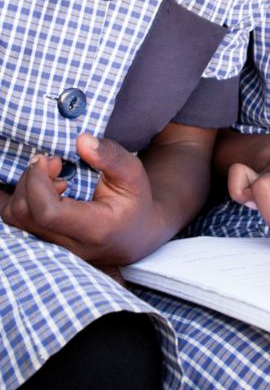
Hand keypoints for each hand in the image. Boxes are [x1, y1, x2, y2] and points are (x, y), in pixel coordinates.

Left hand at [0, 134, 155, 264]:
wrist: (134, 236)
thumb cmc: (134, 201)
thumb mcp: (133, 173)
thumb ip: (111, 156)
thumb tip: (81, 140)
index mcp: (96, 229)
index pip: (49, 213)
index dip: (38, 182)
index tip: (50, 160)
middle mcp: (71, 246)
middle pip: (25, 213)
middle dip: (30, 179)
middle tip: (54, 162)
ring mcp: (55, 249)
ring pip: (15, 219)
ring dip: (25, 189)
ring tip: (52, 176)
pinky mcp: (44, 244)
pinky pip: (16, 222)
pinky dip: (22, 198)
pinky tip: (44, 188)